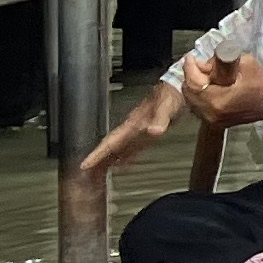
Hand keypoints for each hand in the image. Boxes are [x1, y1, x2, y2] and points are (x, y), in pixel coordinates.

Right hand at [74, 69, 190, 178]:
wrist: (177, 88)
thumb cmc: (170, 95)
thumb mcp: (166, 106)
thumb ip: (160, 119)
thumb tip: (154, 131)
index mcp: (132, 123)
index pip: (110, 141)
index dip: (97, 153)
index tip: (85, 164)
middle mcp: (132, 128)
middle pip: (111, 146)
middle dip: (98, 159)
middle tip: (87, 172)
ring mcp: (138, 131)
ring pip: (120, 149)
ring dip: (110, 160)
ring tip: (99, 173)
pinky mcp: (147, 134)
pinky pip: (133, 148)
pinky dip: (126, 158)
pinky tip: (123, 165)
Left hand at [178, 50, 262, 127]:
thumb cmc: (261, 82)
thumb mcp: (243, 64)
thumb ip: (221, 62)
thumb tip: (205, 64)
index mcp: (217, 101)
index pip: (194, 82)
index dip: (190, 67)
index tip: (191, 57)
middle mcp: (211, 114)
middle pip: (189, 93)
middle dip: (190, 76)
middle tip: (198, 65)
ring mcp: (213, 120)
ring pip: (191, 101)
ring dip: (193, 86)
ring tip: (202, 75)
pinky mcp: (216, 122)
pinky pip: (198, 108)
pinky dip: (198, 96)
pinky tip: (205, 87)